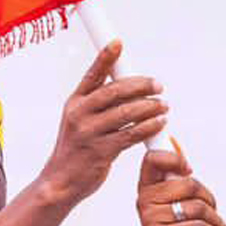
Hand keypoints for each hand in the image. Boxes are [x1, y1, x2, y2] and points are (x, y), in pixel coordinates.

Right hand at [37, 41, 167, 207]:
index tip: (118, 43)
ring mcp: (89, 133)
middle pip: (114, 91)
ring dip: (149, 107)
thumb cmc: (77, 149)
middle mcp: (79, 114)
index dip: (105, 58)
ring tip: (164, 105)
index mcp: (75, 102)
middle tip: (158, 84)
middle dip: (140, 85)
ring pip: (125, 113)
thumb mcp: (80, 121)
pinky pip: (130, 135)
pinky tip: (160, 123)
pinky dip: (148, 127)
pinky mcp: (100, 151)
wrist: (61, 181)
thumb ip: (98, 104)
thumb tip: (124, 85)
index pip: (92, 75)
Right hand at [136, 143, 225, 225]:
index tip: (189, 170)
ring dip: (217, 219)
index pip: (153, 158)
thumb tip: (174, 140)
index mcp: (147, 189)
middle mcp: (144, 202)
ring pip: (196, 205)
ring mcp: (150, 220)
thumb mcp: (179, 204)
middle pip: (187, 183)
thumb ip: (177, 177)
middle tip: (215, 213)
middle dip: (209, 198)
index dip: (174, 157)